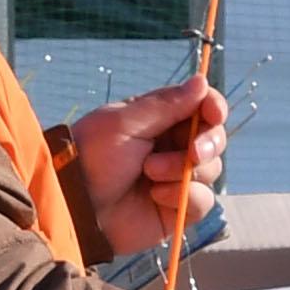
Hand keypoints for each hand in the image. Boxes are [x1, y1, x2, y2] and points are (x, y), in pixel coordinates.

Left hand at [73, 75, 225, 255]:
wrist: (76, 208)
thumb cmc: (91, 159)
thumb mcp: (124, 123)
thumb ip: (165, 104)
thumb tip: (201, 81)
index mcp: (158, 120)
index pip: (200, 107)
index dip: (213, 107)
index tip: (214, 114)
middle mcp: (170, 147)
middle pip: (213, 137)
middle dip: (208, 142)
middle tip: (192, 152)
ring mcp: (176, 179)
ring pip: (211, 169)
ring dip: (183, 170)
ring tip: (150, 173)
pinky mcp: (177, 209)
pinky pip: (203, 200)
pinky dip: (183, 196)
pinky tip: (156, 196)